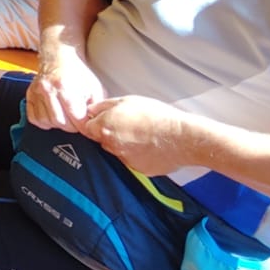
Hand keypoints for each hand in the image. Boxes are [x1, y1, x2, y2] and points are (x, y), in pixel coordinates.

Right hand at [26, 47, 105, 130]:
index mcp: (64, 86)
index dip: (84, 125)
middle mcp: (47, 89)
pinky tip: (52, 115)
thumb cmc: (77, 71)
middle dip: (72, 126)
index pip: (75, 117)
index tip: (87, 127)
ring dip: (58, 124)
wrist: (59, 56)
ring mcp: (36, 92)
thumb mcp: (93, 86)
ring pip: (47, 121)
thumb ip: (94, 106)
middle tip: (77, 122)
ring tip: (65, 116)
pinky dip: (44, 121)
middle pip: (60, 122)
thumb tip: (94, 123)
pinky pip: (34, 118)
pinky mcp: (29, 95)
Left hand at [79, 96, 195, 175]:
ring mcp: (124, 159)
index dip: (96, 122)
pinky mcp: (137, 169)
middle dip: (110, 133)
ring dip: (123, 144)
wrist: (182, 138)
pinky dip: (137, 154)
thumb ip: (105, 106)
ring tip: (142, 135)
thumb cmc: (158, 117)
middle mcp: (111, 145)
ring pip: (117, 150)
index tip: (106, 120)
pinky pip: (131, 160)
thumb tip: (92, 109)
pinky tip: (149, 146)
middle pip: (101, 140)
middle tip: (129, 126)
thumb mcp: (128, 101)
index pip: (88, 127)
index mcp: (105, 126)